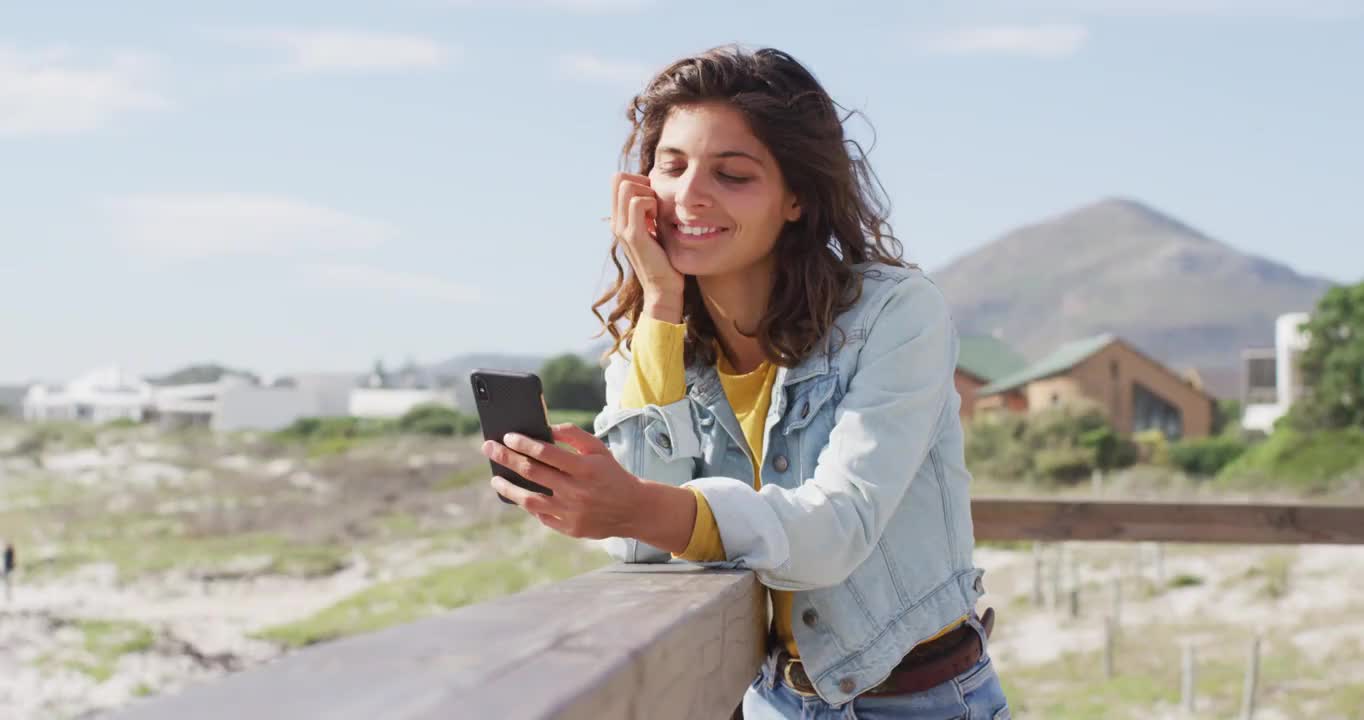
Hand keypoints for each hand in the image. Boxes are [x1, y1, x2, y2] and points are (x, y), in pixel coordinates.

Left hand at [481, 423, 646, 539]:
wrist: (632, 509)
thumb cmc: (610, 473)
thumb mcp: (598, 448)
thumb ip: (573, 435)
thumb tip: (545, 428)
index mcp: (585, 468)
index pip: (546, 452)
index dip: (524, 443)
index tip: (507, 436)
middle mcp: (576, 491)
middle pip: (532, 473)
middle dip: (506, 457)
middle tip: (489, 448)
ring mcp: (571, 512)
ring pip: (529, 500)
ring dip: (508, 487)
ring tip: (495, 478)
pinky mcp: (569, 529)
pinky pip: (541, 516)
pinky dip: (528, 505)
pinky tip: (519, 495)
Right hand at [612, 172, 684, 317]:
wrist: (663, 288)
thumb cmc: (664, 259)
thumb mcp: (654, 230)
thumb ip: (650, 212)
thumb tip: (656, 190)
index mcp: (619, 220)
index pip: (617, 180)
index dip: (638, 180)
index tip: (653, 198)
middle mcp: (616, 222)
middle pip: (618, 178)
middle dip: (642, 182)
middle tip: (655, 203)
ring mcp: (622, 228)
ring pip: (626, 186)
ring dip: (647, 192)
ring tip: (656, 212)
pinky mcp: (633, 235)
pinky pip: (639, 202)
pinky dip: (652, 203)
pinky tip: (658, 219)